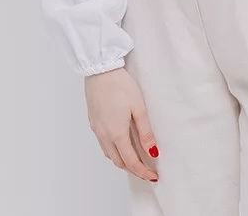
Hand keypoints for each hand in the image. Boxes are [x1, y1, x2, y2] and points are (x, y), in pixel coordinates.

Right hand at [84, 67, 159, 182]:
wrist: (100, 70)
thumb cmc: (120, 85)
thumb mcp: (138, 108)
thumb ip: (145, 132)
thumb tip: (153, 152)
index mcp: (116, 133)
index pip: (131, 161)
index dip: (142, 172)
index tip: (153, 177)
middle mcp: (104, 135)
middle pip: (119, 161)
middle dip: (133, 169)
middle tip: (147, 171)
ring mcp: (97, 129)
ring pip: (109, 154)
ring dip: (122, 161)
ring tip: (136, 160)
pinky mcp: (93, 122)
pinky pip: (103, 144)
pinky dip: (114, 150)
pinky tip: (121, 144)